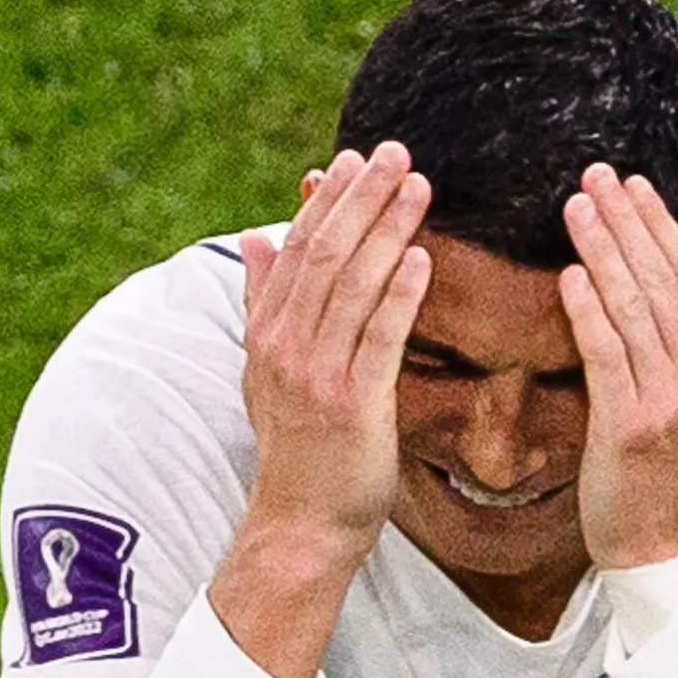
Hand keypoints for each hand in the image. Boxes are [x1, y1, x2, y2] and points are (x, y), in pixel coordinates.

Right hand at [214, 145, 431, 677]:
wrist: (301, 525)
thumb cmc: (297, 449)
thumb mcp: (265, 370)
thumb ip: (262, 301)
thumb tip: (255, 237)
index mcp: (265, 332)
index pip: (295, 247)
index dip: (327, 199)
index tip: (355, 158)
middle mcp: (285, 347)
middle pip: (324, 253)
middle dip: (361, 198)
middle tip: (396, 152)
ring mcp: (316, 375)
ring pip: (351, 284)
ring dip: (387, 229)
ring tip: (418, 187)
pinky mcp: (354, 405)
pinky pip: (379, 338)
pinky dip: (399, 295)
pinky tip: (421, 258)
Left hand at [557, 165, 677, 570]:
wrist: (666, 539)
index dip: (661, 223)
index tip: (632, 182)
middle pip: (661, 280)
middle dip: (626, 222)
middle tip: (593, 175)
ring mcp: (668, 400)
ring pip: (633, 309)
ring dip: (602, 252)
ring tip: (575, 209)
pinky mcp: (628, 427)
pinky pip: (606, 356)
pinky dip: (588, 311)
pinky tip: (570, 276)